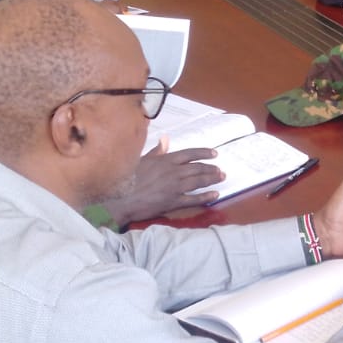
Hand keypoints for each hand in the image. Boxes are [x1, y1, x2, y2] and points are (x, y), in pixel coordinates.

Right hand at [103, 142, 224, 222]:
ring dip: (211, 179)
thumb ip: (157, 151)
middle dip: (211, 168)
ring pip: (198, 181)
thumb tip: (165, 140)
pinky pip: (194, 199)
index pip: (189, 154)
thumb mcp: (142, 160)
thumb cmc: (129, 178)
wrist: (122, 199)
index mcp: (165, 160)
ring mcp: (174, 187)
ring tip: (221, 177)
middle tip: (220, 170)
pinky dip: (206, 197)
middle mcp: (173, 172)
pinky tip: (215, 195)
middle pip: (197, 168)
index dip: (204, 153)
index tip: (215, 154)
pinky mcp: (173, 202)